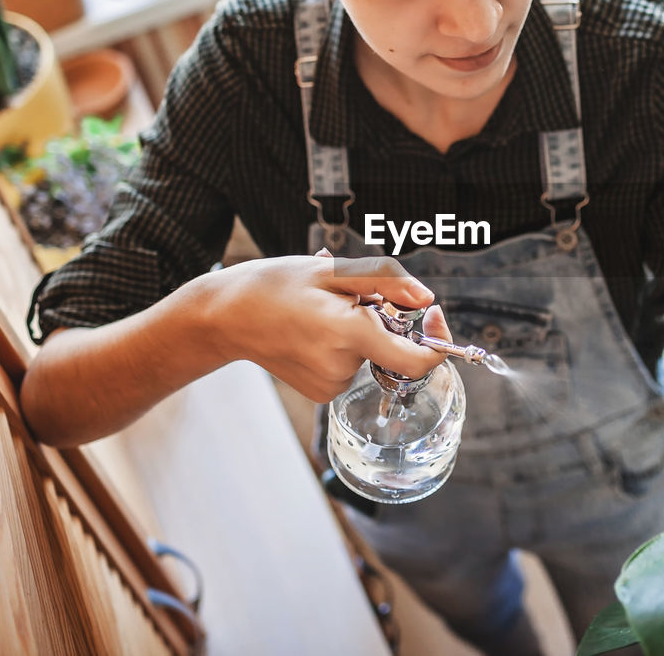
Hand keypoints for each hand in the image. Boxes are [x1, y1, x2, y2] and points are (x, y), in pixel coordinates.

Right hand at [198, 249, 448, 401]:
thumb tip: (427, 299)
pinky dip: (344, 347)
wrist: (227, 317)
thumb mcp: (333, 269)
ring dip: (360, 332)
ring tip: (322, 312)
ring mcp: (330, 385)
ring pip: (371, 354)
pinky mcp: (321, 393)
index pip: (414, 361)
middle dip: (383, 319)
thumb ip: (387, 280)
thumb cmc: (277, 285)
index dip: (436, 342)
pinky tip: (314, 332)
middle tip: (347, 297)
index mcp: (346, 333)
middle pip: (391, 346)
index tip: (432, 314)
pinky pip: (352, 366)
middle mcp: (341, 367)